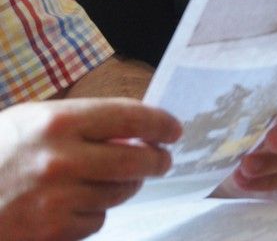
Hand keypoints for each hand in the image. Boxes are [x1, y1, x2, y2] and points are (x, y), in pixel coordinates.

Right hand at [0, 98, 180, 240]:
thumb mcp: (32, 122)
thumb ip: (84, 124)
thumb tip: (135, 132)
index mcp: (57, 121)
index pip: (131, 116)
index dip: (161, 123)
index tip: (174, 130)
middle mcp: (61, 159)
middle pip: (137, 160)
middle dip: (157, 160)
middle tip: (161, 160)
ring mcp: (56, 199)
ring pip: (120, 193)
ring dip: (123, 187)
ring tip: (109, 179)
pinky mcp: (50, 231)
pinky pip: (95, 222)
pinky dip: (92, 214)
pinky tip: (72, 204)